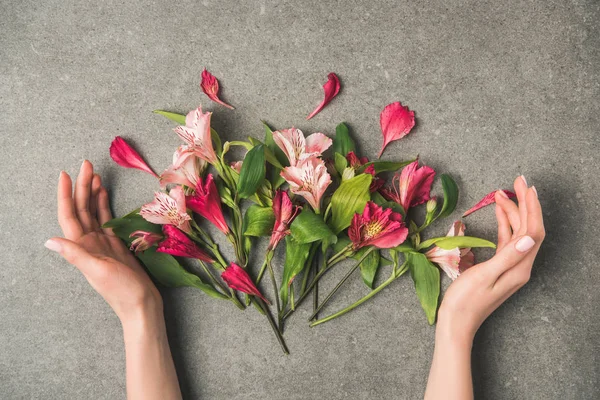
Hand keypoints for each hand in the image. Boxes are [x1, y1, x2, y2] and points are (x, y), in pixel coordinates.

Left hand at [46, 160, 161, 324]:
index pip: (69, 216)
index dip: (66, 195)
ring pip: (92, 213)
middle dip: (81, 187)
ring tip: (93, 174)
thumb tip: (49, 240)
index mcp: (82, 248)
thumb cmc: (122, 291)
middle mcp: (88, 244)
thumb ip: (76, 255)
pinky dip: (103, 206)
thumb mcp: (98, 271)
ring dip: (91, 193)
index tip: (66, 174)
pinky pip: (106, 221)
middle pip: (81, 210)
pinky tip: (103, 194)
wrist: (142, 305)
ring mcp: (102, 244)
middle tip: (85, 164)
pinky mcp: (115, 246)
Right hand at [437, 175, 544, 341]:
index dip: (531, 207)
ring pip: (518, 233)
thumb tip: (529, 237)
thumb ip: (507, 256)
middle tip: (516, 180)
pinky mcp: (500, 268)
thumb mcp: (485, 276)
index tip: (524, 186)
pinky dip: (505, 224)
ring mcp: (511, 268)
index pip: (532, 231)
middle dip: (524, 203)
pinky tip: (499, 212)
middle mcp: (520, 266)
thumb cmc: (465, 301)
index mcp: (519, 268)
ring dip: (513, 211)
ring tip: (502, 192)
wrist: (456, 322)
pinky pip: (507, 241)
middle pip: (528, 229)